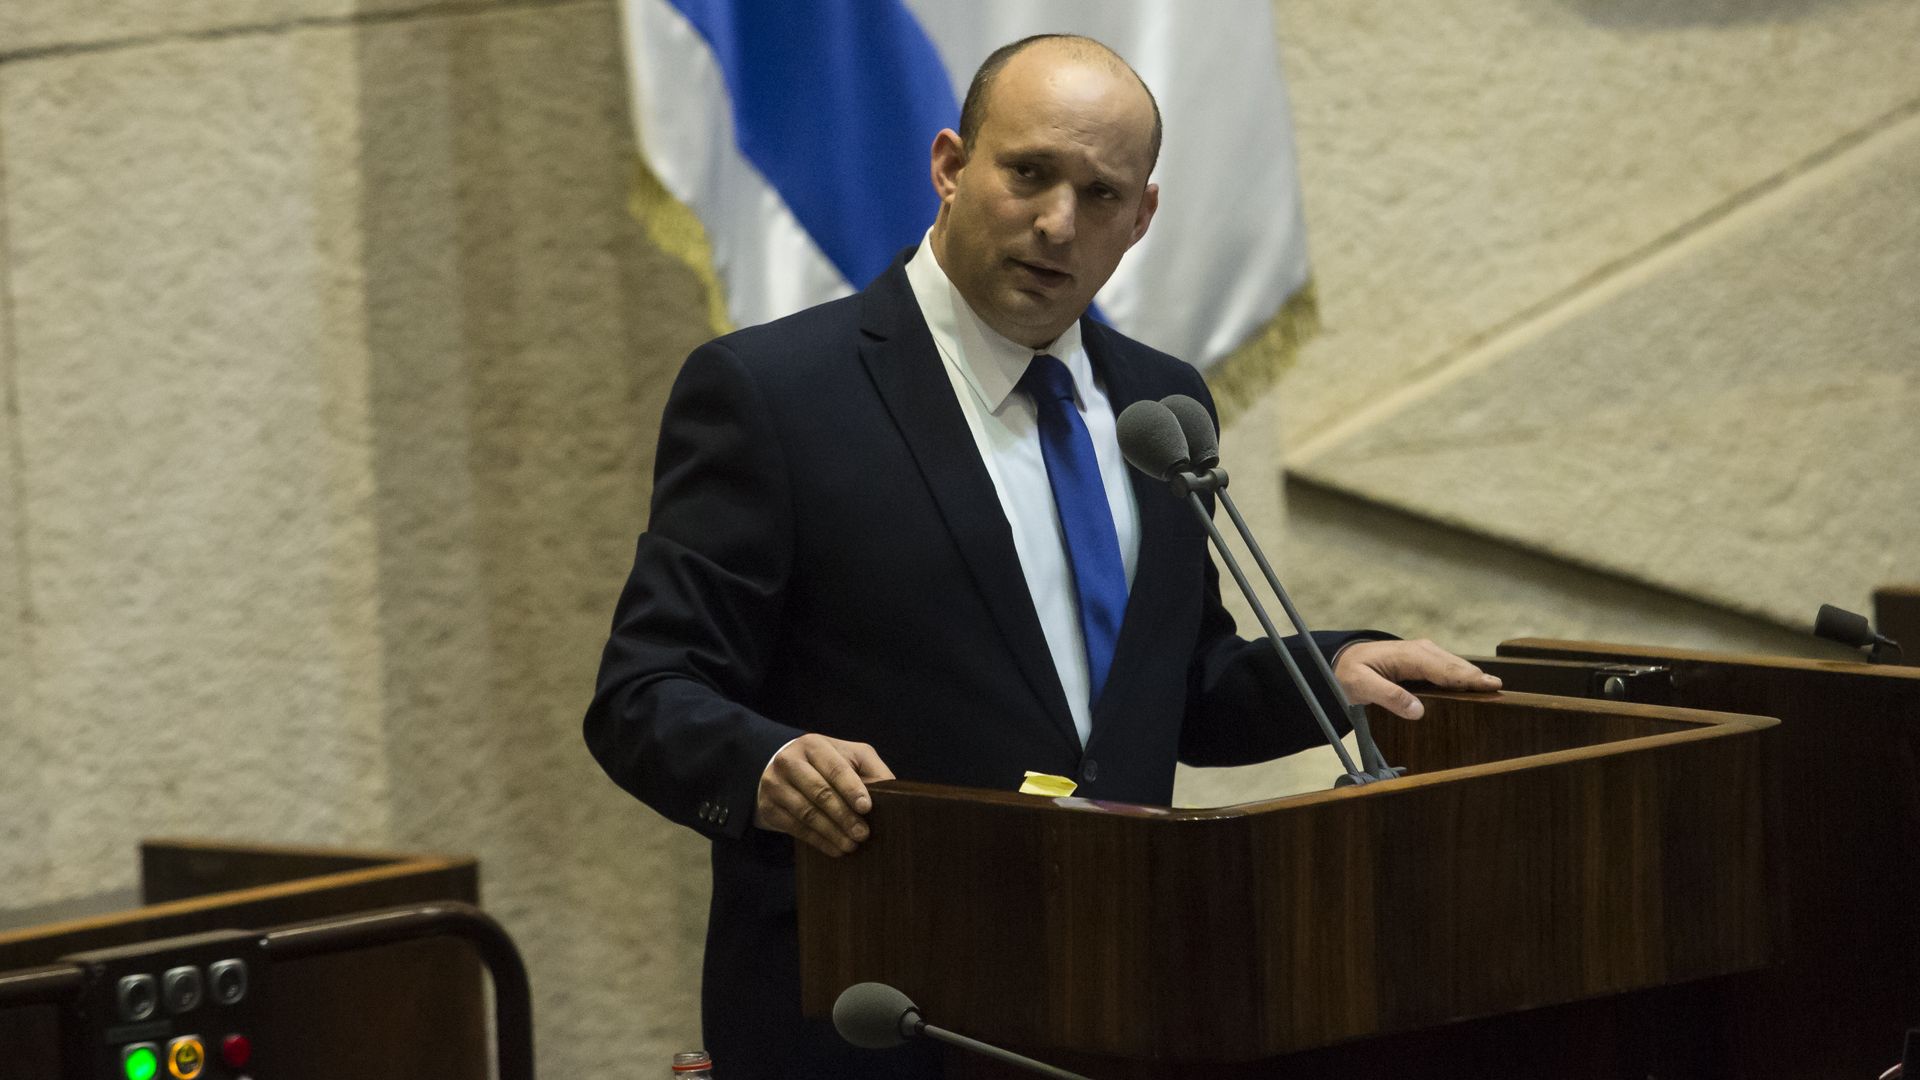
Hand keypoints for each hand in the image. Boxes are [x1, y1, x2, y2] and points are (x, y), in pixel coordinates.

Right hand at [755, 734, 894, 857]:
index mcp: (813, 745)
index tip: (866, 808)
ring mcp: (774, 784)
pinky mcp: (768, 807)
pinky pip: (795, 828)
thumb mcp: (850, 756)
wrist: (780, 768)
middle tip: (863, 834)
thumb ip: (872, 769)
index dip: (852, 788)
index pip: (834, 768)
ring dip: (832, 832)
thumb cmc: (825, 763)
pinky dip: (818, 841)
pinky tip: (835, 849)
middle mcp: (789, 761)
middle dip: (844, 815)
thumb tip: (893, 793)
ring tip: (852, 845)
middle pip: (819, 792)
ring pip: (806, 812)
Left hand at [1332, 639, 1500, 719]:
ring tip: (1494, 691)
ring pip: (1455, 666)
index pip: (1444, 670)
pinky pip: (1448, 669)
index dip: (1468, 679)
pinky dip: (1462, 677)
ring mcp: (1424, 653)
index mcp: (1409, 656)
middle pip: (1455, 666)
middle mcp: (1421, 650)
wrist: (1341, 660)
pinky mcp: (1424, 660)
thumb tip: (1418, 711)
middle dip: (1478, 678)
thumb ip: (1388, 696)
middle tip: (1501, 692)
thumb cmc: (1349, 673)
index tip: (1491, 686)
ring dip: (1473, 677)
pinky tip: (1474, 689)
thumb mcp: (1361, 686)